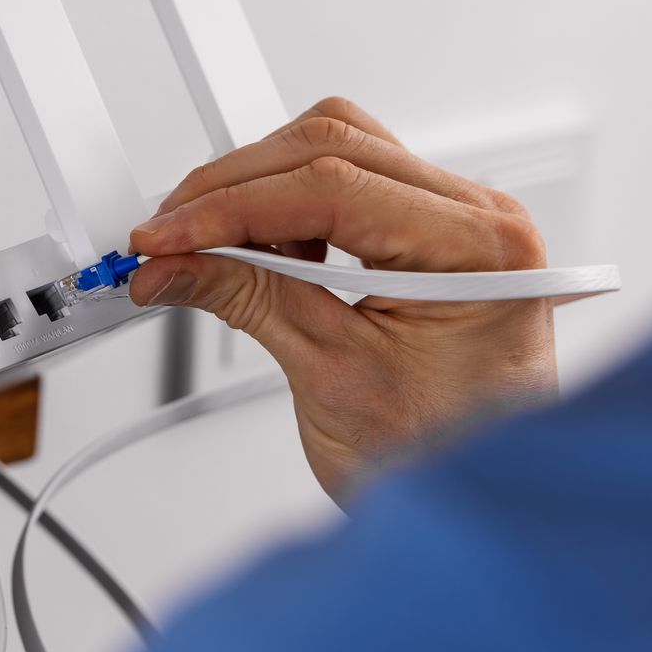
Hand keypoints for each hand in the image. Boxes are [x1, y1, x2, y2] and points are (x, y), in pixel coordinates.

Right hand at [130, 97, 557, 500]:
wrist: (484, 505)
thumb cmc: (444, 456)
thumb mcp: (331, 377)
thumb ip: (248, 299)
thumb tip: (175, 263)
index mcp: (476, 249)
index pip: (329, 187)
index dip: (231, 206)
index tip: (167, 236)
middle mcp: (477, 219)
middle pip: (334, 146)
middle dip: (236, 186)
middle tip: (170, 237)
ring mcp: (458, 223)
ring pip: (341, 150)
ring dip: (264, 188)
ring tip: (213, 246)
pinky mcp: (432, 237)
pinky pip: (353, 184)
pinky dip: (293, 207)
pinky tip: (264, 252)